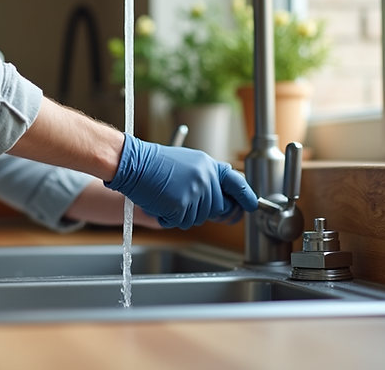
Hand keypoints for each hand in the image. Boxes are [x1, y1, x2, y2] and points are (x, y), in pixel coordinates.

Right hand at [104, 134, 257, 228]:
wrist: (132, 162)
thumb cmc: (153, 163)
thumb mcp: (187, 162)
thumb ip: (206, 177)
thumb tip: (221, 198)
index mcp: (208, 165)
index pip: (236, 182)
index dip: (246, 196)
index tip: (252, 205)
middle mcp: (205, 178)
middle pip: (218, 209)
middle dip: (203, 211)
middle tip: (183, 201)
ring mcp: (194, 192)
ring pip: (198, 218)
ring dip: (182, 214)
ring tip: (166, 196)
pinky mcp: (181, 205)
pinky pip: (180, 222)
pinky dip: (167, 218)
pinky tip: (159, 202)